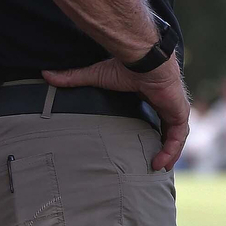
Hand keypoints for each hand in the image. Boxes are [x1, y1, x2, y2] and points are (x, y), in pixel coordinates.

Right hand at [42, 53, 189, 170]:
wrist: (143, 57)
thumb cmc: (125, 65)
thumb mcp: (97, 76)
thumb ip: (74, 78)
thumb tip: (46, 74)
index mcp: (152, 94)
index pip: (157, 115)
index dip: (154, 131)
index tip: (146, 147)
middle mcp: (166, 102)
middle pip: (169, 129)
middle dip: (165, 146)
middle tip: (154, 164)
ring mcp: (175, 107)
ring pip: (176, 136)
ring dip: (169, 153)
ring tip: (156, 169)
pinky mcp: (179, 111)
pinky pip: (178, 136)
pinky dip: (172, 150)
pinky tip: (161, 163)